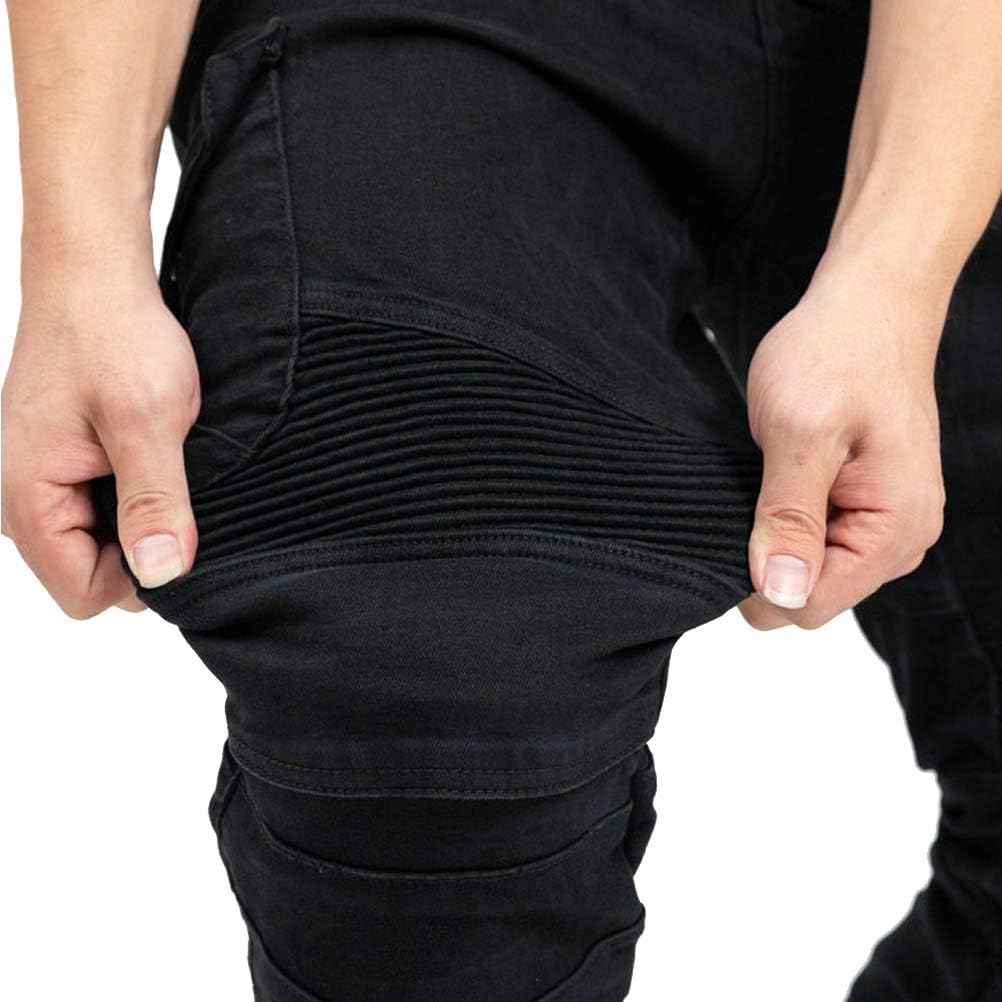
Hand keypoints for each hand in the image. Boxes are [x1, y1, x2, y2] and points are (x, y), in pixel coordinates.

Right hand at [1, 265, 199, 617]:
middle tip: (169, 482)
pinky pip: (99, 512)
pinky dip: (131, 494)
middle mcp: (21, 502)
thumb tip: (161, 573)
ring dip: (139, 516)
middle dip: (140, 545)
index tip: (172, 524)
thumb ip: (153, 500)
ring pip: (99, 545)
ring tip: (159, 462)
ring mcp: (39, 485)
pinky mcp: (60, 469)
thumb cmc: (114, 336)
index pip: (84, 594)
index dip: (138, 575)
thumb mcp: (147, 421)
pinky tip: (149, 456)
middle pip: (91, 574)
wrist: (93, 279)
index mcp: (28, 500)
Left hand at [739, 264, 946, 629]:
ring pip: (807, 570)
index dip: (760, 582)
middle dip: (769, 558)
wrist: (868, 305)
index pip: (810, 607)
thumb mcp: (800, 432)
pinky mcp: (862, 507)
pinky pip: (813, 541)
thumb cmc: (838, 353)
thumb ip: (790, 517)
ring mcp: (883, 523)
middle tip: (752, 491)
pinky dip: (784, 519)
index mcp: (895, 528)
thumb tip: (781, 593)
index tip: (737, 529)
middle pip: (809, 595)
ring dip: (775, 535)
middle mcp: (899, 538)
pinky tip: (777, 478)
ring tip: (769, 474)